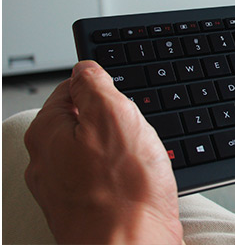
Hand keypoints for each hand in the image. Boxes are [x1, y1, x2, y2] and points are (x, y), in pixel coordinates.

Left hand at [24, 60, 182, 243]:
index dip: (102, 88)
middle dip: (116, 122)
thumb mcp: (114, 115)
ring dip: (123, 151)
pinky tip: (140, 184)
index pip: (69, 90)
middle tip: (137, 134)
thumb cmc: (124, 194)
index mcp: (46, 134)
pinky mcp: (86, 210)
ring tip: (141, 162)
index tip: (122, 97)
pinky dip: (125, 177)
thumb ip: (95, 84)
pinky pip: (107, 179)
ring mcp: (65, 190)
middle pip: (85, 122)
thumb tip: (85, 69)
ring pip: (98, 152)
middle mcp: (47, 163)